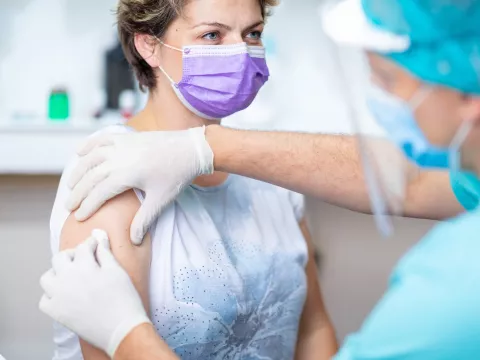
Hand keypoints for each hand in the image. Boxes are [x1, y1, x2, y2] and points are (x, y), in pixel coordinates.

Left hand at [39, 230, 150, 357]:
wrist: (122, 328)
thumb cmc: (124, 299)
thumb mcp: (117, 271)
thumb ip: (104, 251)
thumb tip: (98, 234)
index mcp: (84, 267)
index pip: (83, 247)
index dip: (91, 244)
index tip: (96, 246)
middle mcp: (67, 279)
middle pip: (60, 258)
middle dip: (72, 255)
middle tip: (84, 260)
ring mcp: (59, 297)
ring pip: (47, 277)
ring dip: (57, 273)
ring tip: (71, 276)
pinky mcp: (57, 313)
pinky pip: (44, 300)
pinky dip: (52, 295)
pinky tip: (65, 295)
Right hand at [66, 127, 213, 243]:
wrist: (191, 149)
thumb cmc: (177, 176)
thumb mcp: (161, 200)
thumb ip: (144, 220)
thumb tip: (133, 241)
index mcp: (127, 174)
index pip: (99, 192)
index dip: (87, 206)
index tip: (79, 217)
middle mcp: (119, 157)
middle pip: (90, 176)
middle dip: (78, 192)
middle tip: (69, 206)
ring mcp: (122, 144)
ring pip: (91, 157)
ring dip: (78, 171)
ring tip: (70, 185)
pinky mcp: (126, 136)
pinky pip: (101, 140)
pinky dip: (88, 145)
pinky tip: (79, 153)